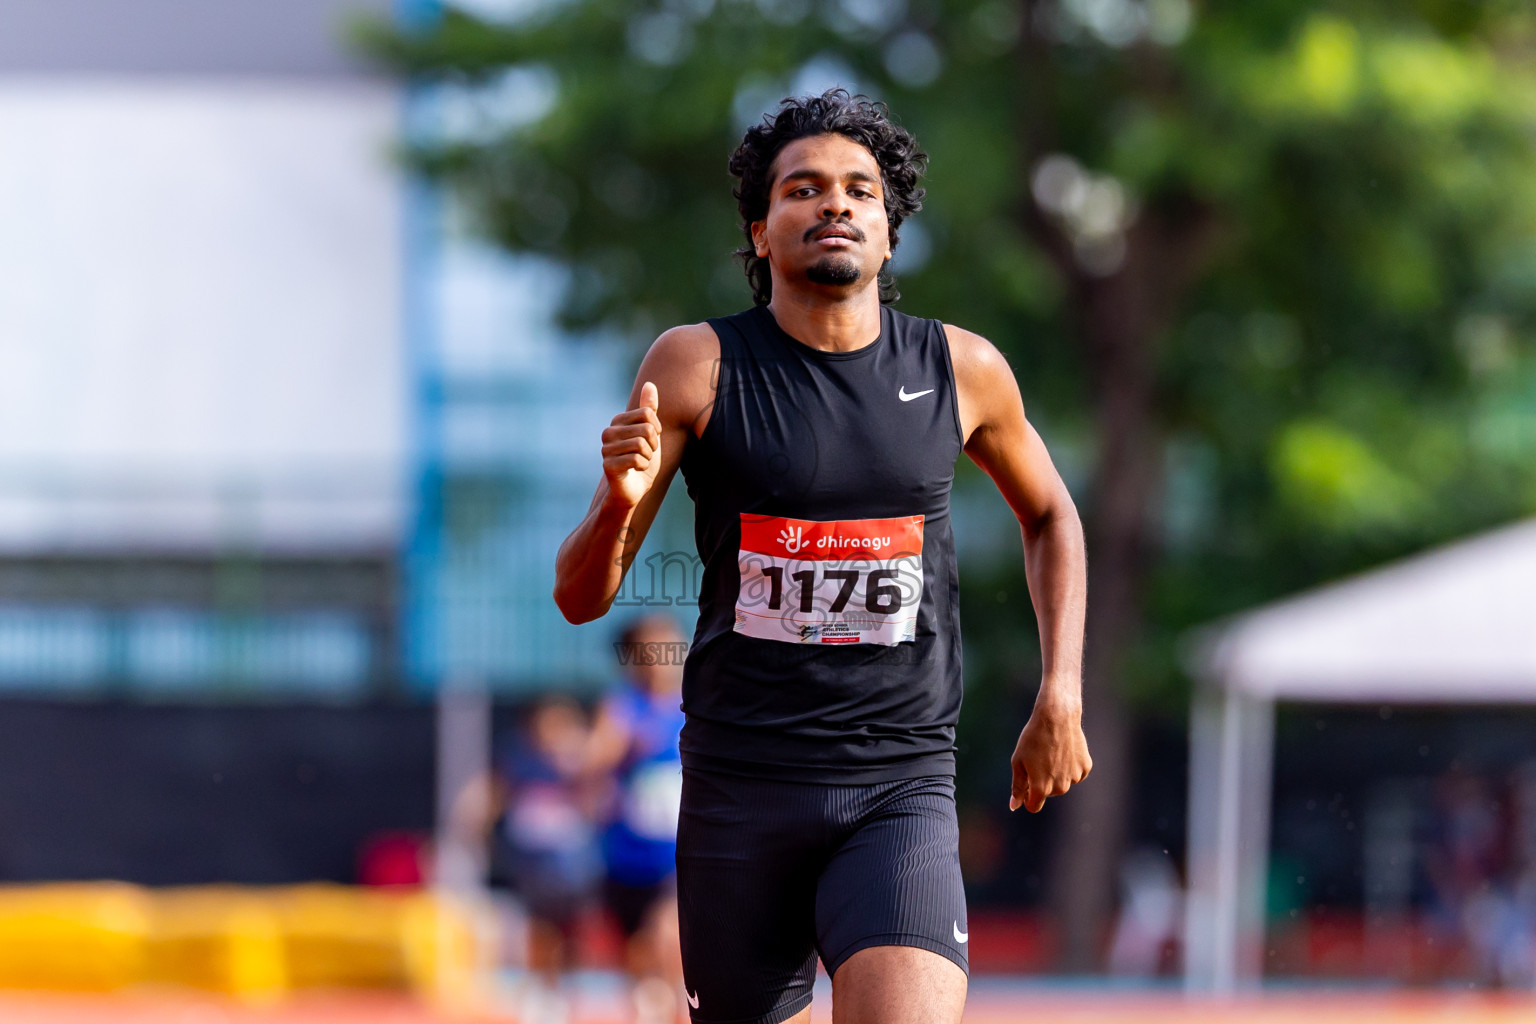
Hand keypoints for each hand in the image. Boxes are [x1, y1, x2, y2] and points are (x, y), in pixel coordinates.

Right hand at [603, 381, 661, 508]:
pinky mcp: (608, 465)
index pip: (648, 414)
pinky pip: (636, 459)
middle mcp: (608, 432)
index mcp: (617, 421)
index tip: (651, 440)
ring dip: (648, 456)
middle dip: (653, 445)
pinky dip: (642, 466)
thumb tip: (649, 384)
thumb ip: (648, 409)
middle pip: (646, 429)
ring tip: (640, 461)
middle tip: (646, 454)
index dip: (656, 429)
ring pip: (641, 445)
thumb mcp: (649, 431)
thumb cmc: (642, 458)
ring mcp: (606, 449)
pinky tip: (635, 470)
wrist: (634, 487)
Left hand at [1009, 693, 1091, 812]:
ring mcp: (1074, 778)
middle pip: (1048, 793)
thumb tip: (1014, 806)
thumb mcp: (1018, 762)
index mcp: (1041, 788)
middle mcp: (1059, 787)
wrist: (1056, 717)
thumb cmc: (1033, 739)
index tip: (1026, 786)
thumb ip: (1017, 787)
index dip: (1027, 798)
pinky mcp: (1085, 767)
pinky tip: (1064, 750)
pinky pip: (1075, 773)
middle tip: (1037, 760)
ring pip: (1062, 783)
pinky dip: (1069, 766)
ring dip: (1056, 774)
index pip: (1033, 806)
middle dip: (1041, 782)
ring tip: (1051, 752)